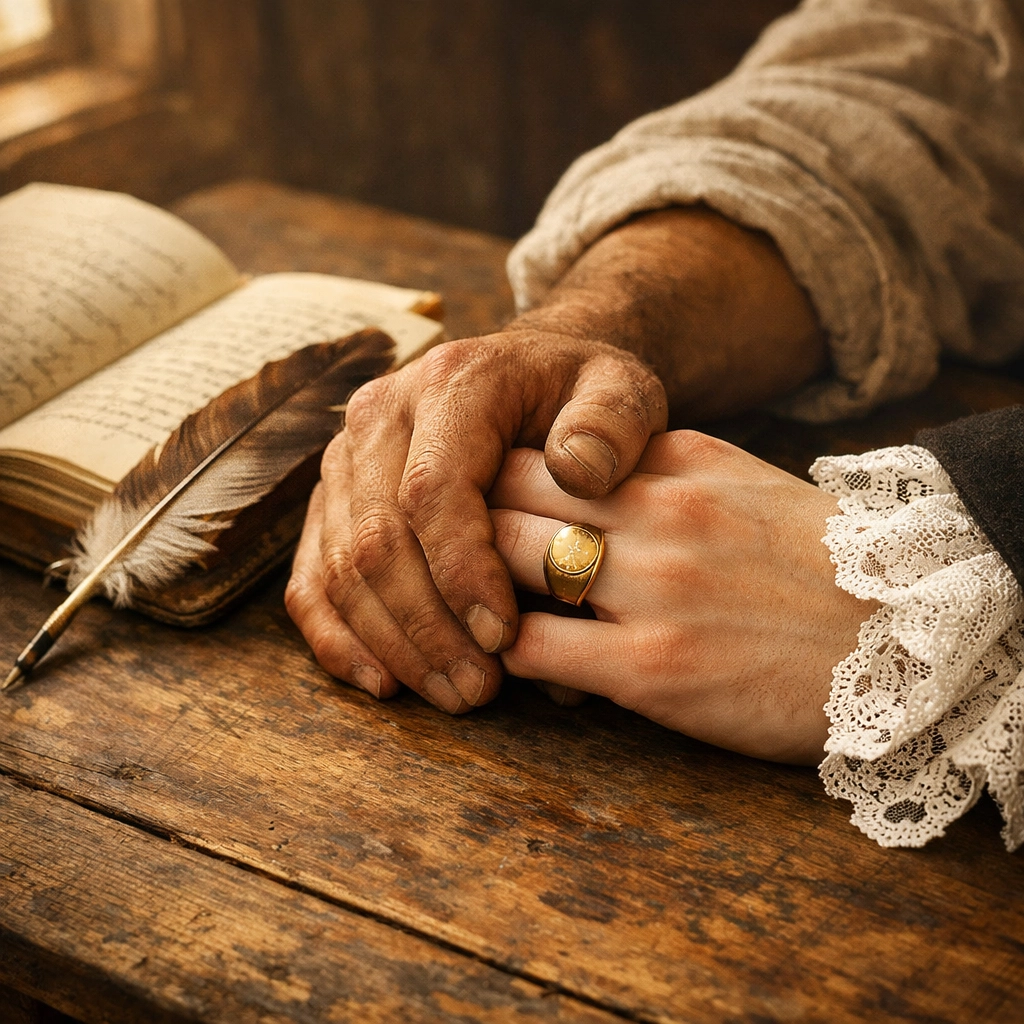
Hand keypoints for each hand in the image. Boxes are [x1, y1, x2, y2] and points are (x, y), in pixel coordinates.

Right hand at [285, 329, 667, 711]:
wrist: (529, 376)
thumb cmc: (579, 395)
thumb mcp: (620, 391)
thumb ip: (612, 424)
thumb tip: (578, 473)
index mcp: (449, 385)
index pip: (433, 489)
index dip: (461, 571)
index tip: (503, 635)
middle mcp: (378, 417)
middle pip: (378, 539)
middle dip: (428, 628)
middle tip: (481, 690)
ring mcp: (346, 461)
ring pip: (341, 567)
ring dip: (393, 644)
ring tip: (455, 694)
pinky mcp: (332, 502)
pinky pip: (313, 577)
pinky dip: (339, 638)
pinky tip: (385, 682)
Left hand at [488, 433, 876, 763]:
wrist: (907, 641)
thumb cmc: (815, 562)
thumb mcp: (741, 481)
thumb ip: (657, 465)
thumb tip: (580, 464)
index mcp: (675, 462)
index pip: (538, 447)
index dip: (490, 475)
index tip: (475, 504)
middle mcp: (657, 511)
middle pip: (503, 493)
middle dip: (462, 524)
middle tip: (446, 556)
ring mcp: (652, 588)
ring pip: (501, 560)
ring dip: (472, 587)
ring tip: (471, 609)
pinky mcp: (652, 669)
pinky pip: (532, 648)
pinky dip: (504, 650)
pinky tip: (509, 657)